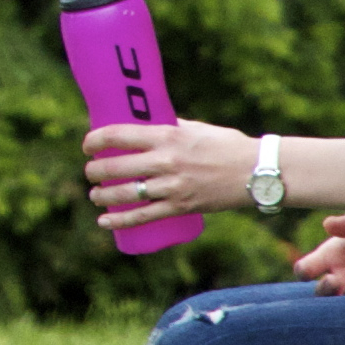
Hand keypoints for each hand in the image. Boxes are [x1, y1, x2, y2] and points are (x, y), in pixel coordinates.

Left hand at [82, 117, 250, 235]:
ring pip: (124, 193)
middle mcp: (166, 161)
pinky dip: (119, 221)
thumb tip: (148, 123)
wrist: (257, 171)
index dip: (95, 140)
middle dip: (95, 171)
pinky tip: (104, 222)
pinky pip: (143, 217)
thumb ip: (170, 127)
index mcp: (168, 136)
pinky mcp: (181, 207)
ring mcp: (172, 186)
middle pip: (116, 167)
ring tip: (95, 194)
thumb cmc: (227, 145)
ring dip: (102, 195)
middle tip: (91, 172)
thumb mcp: (196, 128)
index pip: (119, 135)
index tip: (87, 145)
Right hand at [294, 211, 344, 296]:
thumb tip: (327, 224)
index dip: (304, 271)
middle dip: (322, 289)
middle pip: (320, 291)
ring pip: (339, 303)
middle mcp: (341, 275)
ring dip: (343, 298)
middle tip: (333, 280)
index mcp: (331, 256)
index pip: (307, 269)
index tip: (308, 271)